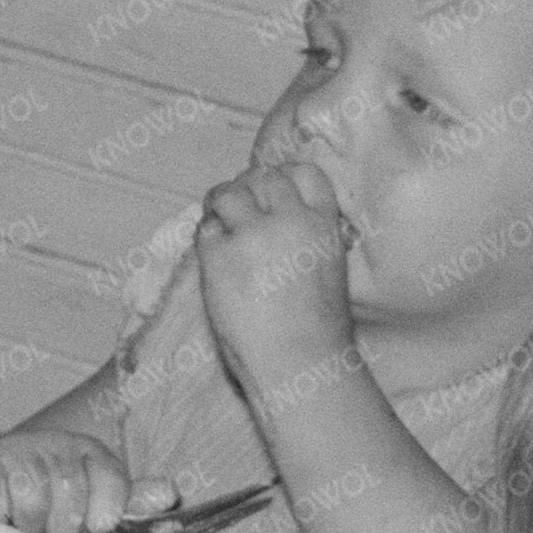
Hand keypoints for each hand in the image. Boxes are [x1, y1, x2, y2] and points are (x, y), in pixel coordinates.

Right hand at [0, 424, 164, 532]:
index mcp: (88, 450)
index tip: (89, 526)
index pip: (112, 482)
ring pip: (34, 504)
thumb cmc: (46, 513)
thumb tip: (169, 493)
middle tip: (48, 531)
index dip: (101, 517)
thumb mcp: (92, 514)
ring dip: (29, 531)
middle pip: (71, 496)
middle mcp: (52, 442)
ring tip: (23, 527)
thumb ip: (130, 506)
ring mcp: (13, 451)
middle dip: (60, 529)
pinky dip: (0, 526)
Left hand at [193, 159, 358, 378]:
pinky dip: (206, 239)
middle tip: (238, 210)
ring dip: (220, 204)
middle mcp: (289, 220)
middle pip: (261, 177)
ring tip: (220, 223)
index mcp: (324, 225)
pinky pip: (205, 230)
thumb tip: (277, 219)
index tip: (271, 192)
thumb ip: (307, 237)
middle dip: (247, 188)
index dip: (283, 178)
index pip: (305, 173)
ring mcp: (252, 235)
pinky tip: (214, 258)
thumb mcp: (328, 268)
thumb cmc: (318, 329)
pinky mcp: (220, 255)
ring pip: (227, 193)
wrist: (299, 359)